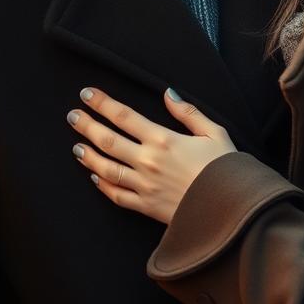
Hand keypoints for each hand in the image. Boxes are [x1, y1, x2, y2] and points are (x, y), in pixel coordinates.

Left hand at [67, 87, 235, 223]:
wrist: (230, 210)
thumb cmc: (226, 168)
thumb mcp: (214, 132)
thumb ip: (188, 112)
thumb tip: (168, 93)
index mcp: (164, 139)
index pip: (124, 116)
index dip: (102, 103)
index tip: (87, 94)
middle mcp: (148, 161)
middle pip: (108, 140)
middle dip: (87, 126)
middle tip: (72, 116)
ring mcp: (144, 186)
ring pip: (106, 168)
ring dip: (88, 156)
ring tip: (77, 146)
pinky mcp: (146, 207)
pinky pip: (117, 195)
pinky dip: (103, 185)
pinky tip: (95, 177)